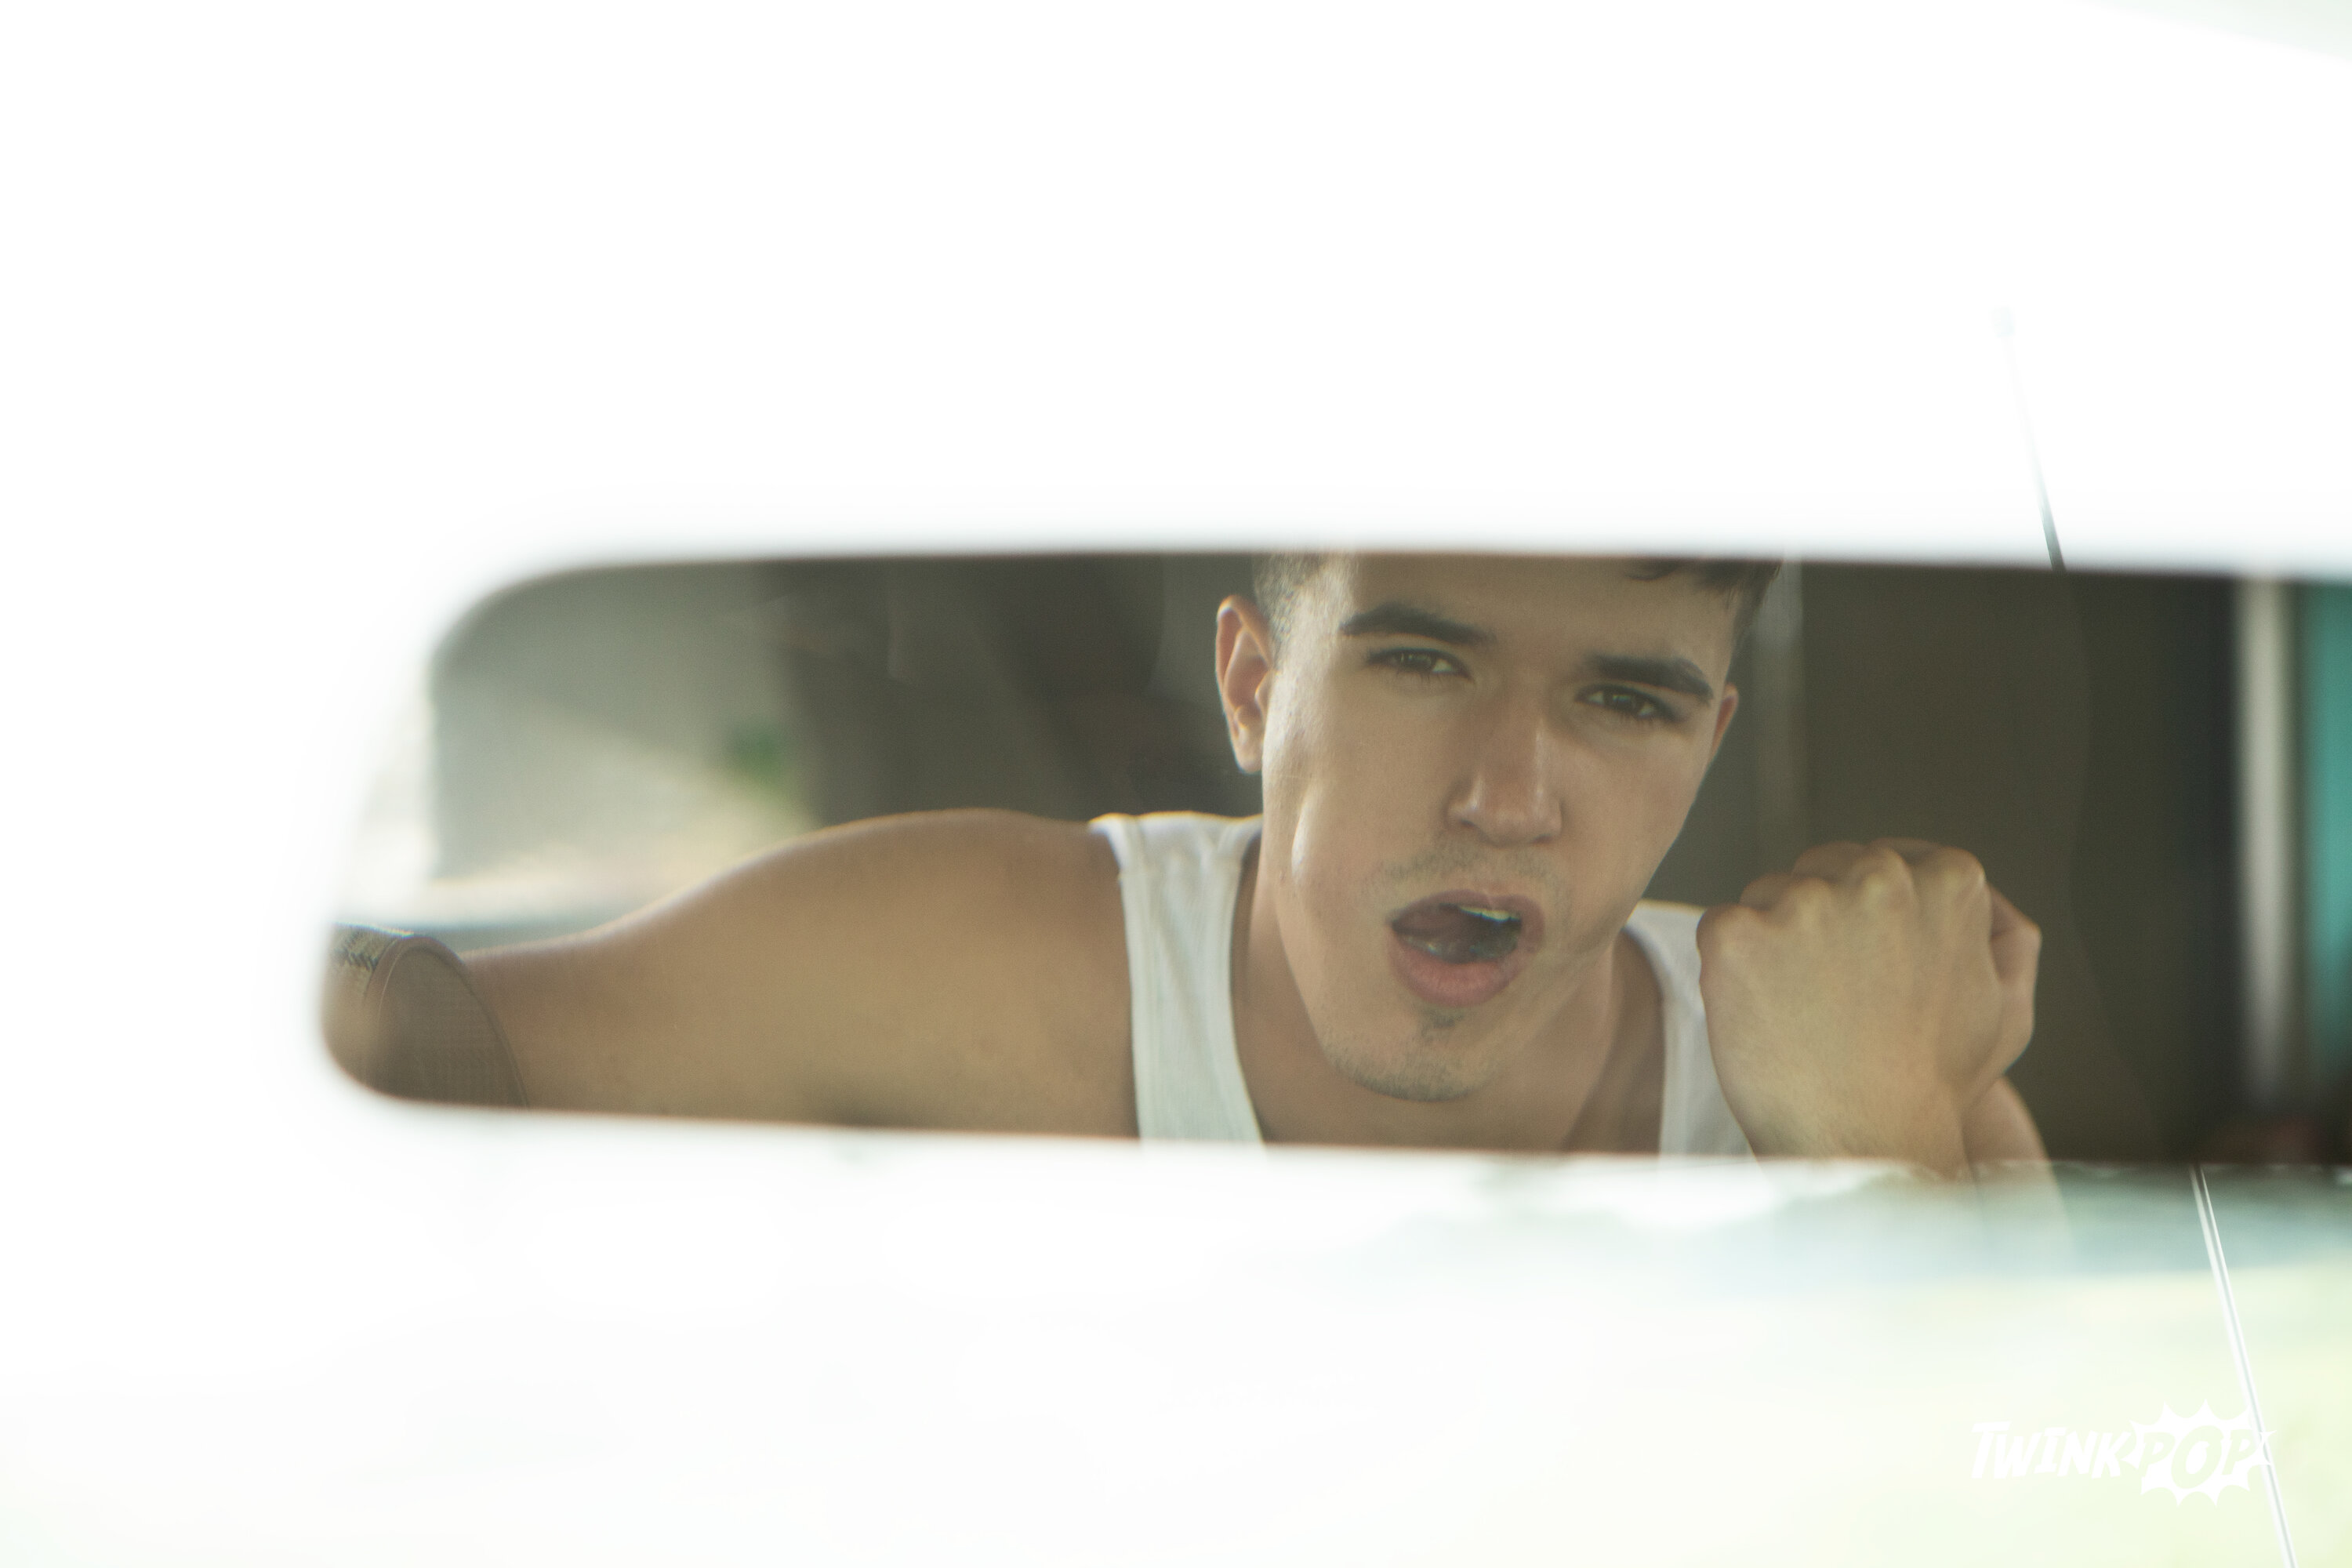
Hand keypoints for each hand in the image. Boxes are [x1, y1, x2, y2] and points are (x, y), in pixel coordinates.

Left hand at [1695, 839, 2040, 1176]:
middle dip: (1818, 919)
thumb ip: (2003, 936)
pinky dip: (1730, 967)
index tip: (1863, 969)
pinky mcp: (1739, 934)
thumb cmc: (1936, 1084)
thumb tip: (1978, 891)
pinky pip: (1723, 928)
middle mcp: (1877, 875)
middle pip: (1821, 870)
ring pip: (1769, 895)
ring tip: (1799, 1012)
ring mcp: (1803, 901)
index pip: (1880, 863)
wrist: (1867, 1141)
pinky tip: (1760, 1015)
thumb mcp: (2006, 1007)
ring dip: (1774, 940)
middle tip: (1829, 997)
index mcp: (1947, 880)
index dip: (1865, 919)